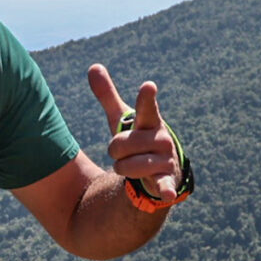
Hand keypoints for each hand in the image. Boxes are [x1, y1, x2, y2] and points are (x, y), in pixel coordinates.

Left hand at [86, 66, 180, 204]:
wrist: (157, 170)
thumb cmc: (137, 139)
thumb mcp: (121, 118)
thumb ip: (108, 95)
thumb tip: (93, 66)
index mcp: (150, 121)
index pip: (146, 108)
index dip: (145, 99)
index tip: (148, 86)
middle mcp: (161, 138)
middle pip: (119, 145)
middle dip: (115, 152)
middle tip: (127, 152)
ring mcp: (165, 159)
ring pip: (125, 165)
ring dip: (122, 169)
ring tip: (133, 167)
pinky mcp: (166, 179)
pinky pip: (162, 184)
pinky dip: (165, 189)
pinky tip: (168, 194)